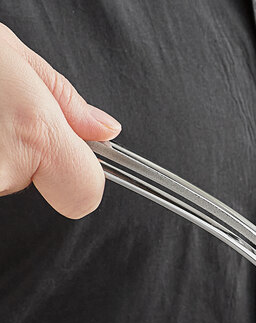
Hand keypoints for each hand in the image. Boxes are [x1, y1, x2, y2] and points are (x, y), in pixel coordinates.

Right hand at [0, 24, 120, 217]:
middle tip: (13, 122)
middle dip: (36, 160)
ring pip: (12, 181)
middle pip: (45, 187)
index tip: (77, 161)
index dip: (84, 178)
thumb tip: (106, 129)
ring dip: (6, 154)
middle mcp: (5, 167)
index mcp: (35, 133)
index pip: (86, 194)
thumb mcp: (11, 55)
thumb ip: (66, 100)